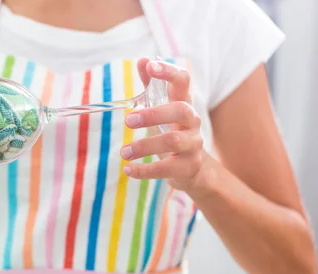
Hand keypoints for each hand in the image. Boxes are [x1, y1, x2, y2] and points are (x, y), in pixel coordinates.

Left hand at [121, 59, 203, 190]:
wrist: (191, 168)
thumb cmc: (172, 132)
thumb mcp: (162, 109)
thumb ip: (151, 86)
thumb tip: (143, 59)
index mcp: (183, 104)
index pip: (183, 81)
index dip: (169, 72)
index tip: (150, 67)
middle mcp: (192, 122)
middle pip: (181, 110)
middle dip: (154, 114)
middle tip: (128, 121)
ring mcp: (193, 145)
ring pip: (172, 141)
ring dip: (144, 146)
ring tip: (123, 152)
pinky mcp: (188, 167)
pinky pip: (166, 168)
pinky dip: (145, 170)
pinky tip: (128, 170)